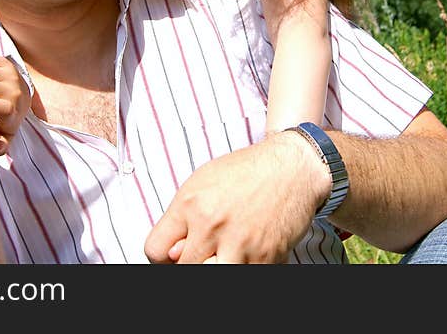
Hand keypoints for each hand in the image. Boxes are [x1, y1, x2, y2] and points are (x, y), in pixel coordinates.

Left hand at [144, 131, 325, 263]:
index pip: (155, 251)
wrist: (292, 169)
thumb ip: (181, 218)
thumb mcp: (202, 182)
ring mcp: (239, 244)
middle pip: (183, 269)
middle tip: (205, 251)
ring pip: (211, 277)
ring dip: (216, 267)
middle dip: (190, 262)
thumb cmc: (246, 173)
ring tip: (223, 253)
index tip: (174, 253)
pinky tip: (246, 252)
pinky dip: (243, 267)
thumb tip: (171, 255)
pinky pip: (244, 276)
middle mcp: (212, 225)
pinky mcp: (265, 258)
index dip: (163, 256)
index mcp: (191, 204)